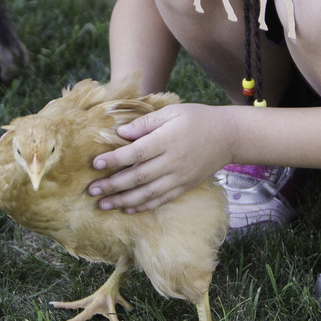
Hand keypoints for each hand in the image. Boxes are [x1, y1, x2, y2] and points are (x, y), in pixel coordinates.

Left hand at [87, 103, 232, 212]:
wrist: (229, 136)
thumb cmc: (197, 119)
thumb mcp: (172, 111)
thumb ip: (145, 122)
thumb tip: (120, 133)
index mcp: (168, 139)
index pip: (136, 153)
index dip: (114, 160)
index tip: (95, 164)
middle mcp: (173, 161)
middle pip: (138, 177)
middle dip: (112, 185)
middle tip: (91, 190)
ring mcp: (180, 177)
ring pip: (148, 193)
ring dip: (123, 200)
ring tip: (103, 205)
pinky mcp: (185, 186)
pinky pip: (162, 200)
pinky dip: (143, 206)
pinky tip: (127, 208)